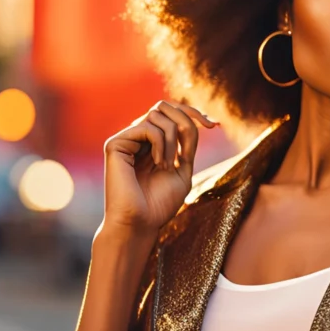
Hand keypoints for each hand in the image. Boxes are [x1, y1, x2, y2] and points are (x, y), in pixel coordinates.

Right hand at [101, 100, 217, 235]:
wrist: (140, 224)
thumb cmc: (159, 205)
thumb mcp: (182, 169)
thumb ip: (186, 144)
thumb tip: (192, 119)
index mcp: (151, 144)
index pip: (171, 113)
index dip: (193, 113)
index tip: (214, 125)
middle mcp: (137, 138)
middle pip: (164, 106)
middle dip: (186, 120)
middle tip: (190, 147)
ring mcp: (125, 140)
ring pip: (158, 114)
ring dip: (173, 140)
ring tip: (168, 166)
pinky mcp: (115, 144)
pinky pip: (147, 127)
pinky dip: (161, 143)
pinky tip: (159, 163)